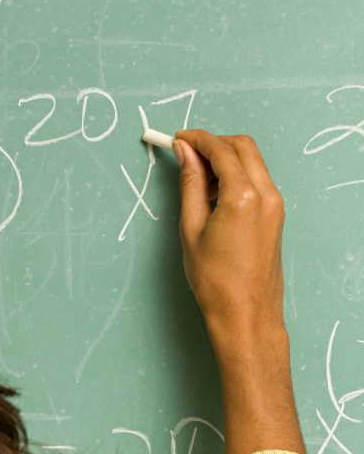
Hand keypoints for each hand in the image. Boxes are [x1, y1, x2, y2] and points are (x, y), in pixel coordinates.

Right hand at [173, 130, 304, 453]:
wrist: (244, 313)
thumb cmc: (215, 281)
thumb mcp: (191, 229)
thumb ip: (190, 185)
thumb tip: (185, 154)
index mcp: (243, 195)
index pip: (220, 149)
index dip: (196, 139)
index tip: (177, 139)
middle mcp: (266, 194)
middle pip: (242, 147)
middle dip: (213, 143)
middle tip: (185, 154)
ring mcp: (275, 204)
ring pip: (251, 162)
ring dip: (225, 160)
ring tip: (197, 182)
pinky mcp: (276, 215)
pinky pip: (257, 180)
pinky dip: (235, 176)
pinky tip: (214, 197)